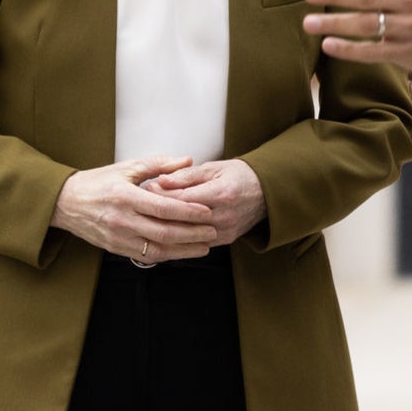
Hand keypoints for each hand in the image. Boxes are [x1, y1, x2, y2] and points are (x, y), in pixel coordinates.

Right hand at [50, 157, 215, 264]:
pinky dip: (168, 255)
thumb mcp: (126, 167)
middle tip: (212, 232)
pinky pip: (147, 256)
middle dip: (192, 234)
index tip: (206, 212)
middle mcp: (122, 220)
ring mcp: (119, 237)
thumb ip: (158, 165)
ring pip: (158, 249)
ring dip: (184, 250)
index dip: (187, 211)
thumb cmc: (97, 183)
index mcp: (125, 196)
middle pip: (164, 232)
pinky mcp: (117, 249)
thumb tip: (186, 160)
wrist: (66, 203)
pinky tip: (182, 251)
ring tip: (204, 246)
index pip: (163, 207)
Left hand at [146, 156, 266, 245]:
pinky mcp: (225, 240)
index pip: (183, 198)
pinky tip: (169, 228)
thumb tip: (161, 180)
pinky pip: (197, 242)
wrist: (266, 193)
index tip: (148, 187)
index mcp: (222, 194)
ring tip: (154, 214)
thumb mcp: (214, 168)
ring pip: (188, 234)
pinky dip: (181, 236)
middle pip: (183, 218)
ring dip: (168, 225)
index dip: (162, 193)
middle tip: (145, 202)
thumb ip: (187, 175)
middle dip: (161, 211)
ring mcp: (225, 231)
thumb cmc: (240, 176)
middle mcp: (224, 216)